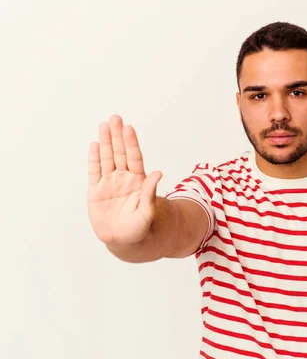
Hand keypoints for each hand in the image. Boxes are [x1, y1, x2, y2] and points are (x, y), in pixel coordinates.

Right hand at [87, 115, 161, 244]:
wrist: (124, 240)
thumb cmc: (140, 227)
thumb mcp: (147, 210)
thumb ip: (150, 192)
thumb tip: (158, 173)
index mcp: (138, 181)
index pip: (134, 157)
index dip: (131, 143)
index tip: (128, 128)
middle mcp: (124, 178)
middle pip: (120, 153)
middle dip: (117, 136)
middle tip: (115, 118)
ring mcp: (110, 183)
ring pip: (107, 158)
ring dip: (106, 142)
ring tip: (104, 125)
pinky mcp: (96, 191)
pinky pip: (95, 171)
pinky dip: (94, 159)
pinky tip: (95, 145)